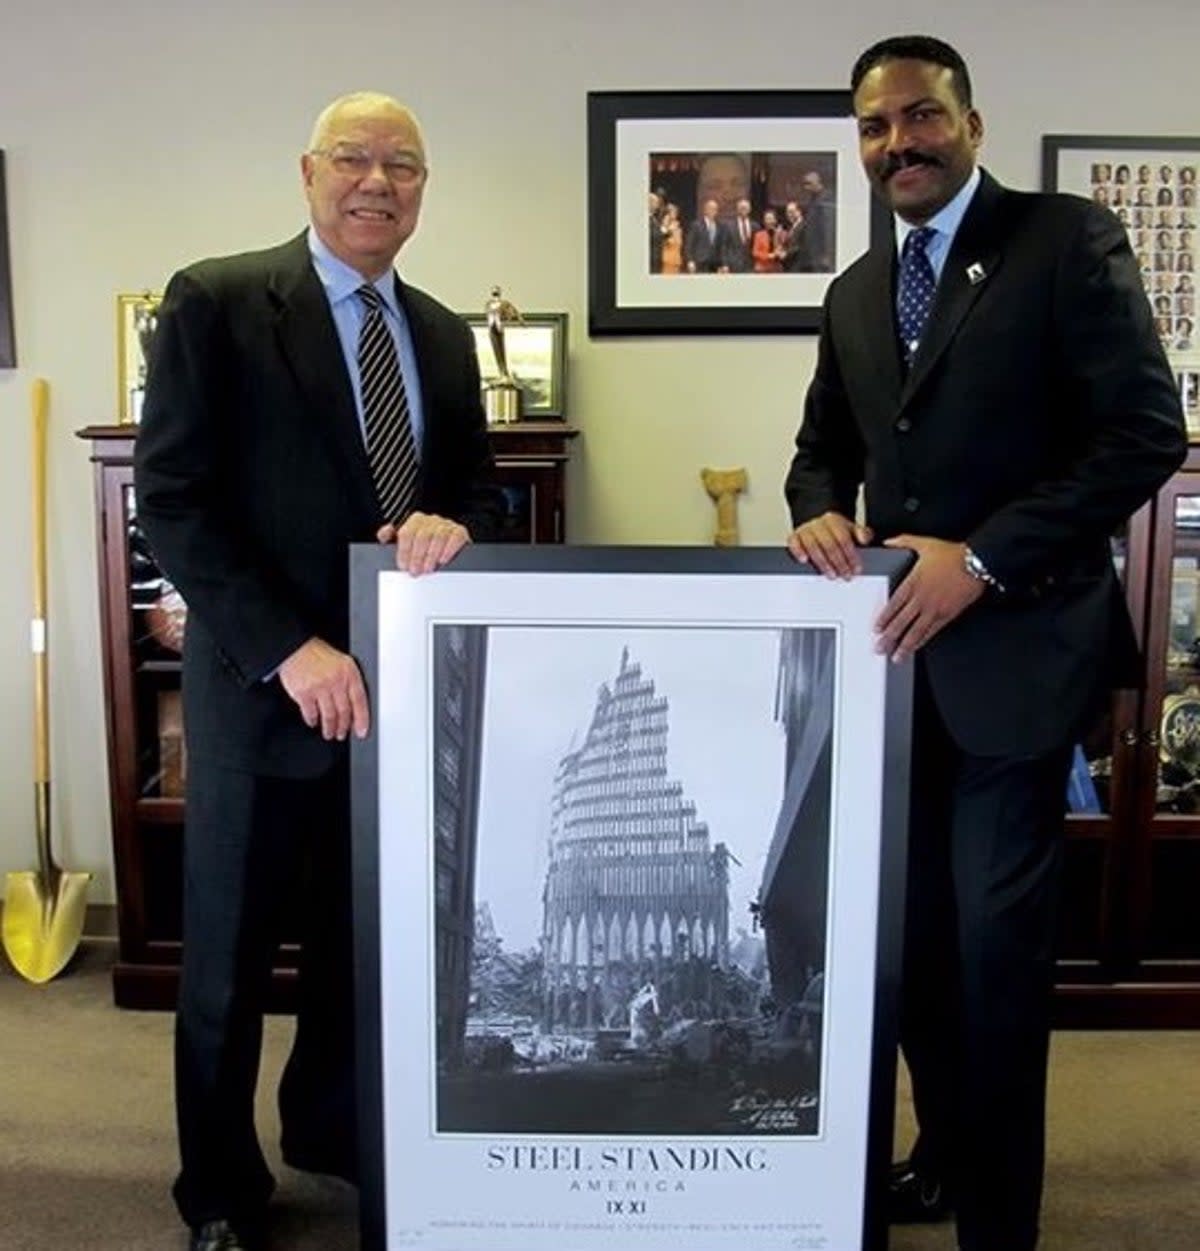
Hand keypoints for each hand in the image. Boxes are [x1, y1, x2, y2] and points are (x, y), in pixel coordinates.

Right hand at [278, 637, 369, 740]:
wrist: (295, 647)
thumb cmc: (318, 655)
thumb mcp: (342, 663)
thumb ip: (350, 682)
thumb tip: (356, 706)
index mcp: (349, 672)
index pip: (360, 700)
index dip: (362, 719)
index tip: (361, 731)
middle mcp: (336, 680)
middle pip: (344, 711)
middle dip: (344, 727)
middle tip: (342, 734)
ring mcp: (319, 687)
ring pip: (329, 716)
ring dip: (330, 728)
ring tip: (329, 733)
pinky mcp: (303, 693)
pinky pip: (311, 713)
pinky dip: (313, 720)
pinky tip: (314, 722)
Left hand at [378, 511, 470, 575]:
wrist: (446, 549)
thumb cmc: (422, 547)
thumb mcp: (403, 543)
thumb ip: (390, 537)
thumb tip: (383, 534)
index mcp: (415, 521)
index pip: (407, 532)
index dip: (404, 551)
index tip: (403, 565)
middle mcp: (431, 521)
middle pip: (422, 535)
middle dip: (418, 556)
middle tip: (415, 571)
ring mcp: (446, 525)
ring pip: (438, 536)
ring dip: (432, 555)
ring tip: (428, 569)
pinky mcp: (459, 531)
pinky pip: (455, 537)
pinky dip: (449, 549)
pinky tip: (442, 559)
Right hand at [787, 511, 873, 578]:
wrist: (819, 525)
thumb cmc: (836, 531)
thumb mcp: (851, 529)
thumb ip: (861, 533)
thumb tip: (864, 538)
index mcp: (833, 520)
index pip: (843, 538)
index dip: (851, 555)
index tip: (856, 569)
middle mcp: (818, 524)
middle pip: (829, 544)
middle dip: (839, 563)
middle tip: (846, 575)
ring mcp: (805, 529)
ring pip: (813, 546)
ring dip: (823, 563)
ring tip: (832, 575)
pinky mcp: (794, 536)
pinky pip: (793, 543)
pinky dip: (798, 551)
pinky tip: (804, 560)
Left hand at [874, 535, 985, 661]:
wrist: (977, 563)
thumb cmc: (953, 554)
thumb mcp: (924, 543)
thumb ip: (903, 541)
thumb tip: (888, 541)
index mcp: (913, 583)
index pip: (894, 605)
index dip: (884, 619)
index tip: (876, 629)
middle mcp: (922, 598)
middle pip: (901, 622)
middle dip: (889, 637)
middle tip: (879, 647)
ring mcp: (934, 609)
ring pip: (915, 631)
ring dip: (904, 645)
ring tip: (896, 655)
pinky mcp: (947, 615)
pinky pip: (932, 631)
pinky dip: (922, 641)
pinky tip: (915, 647)